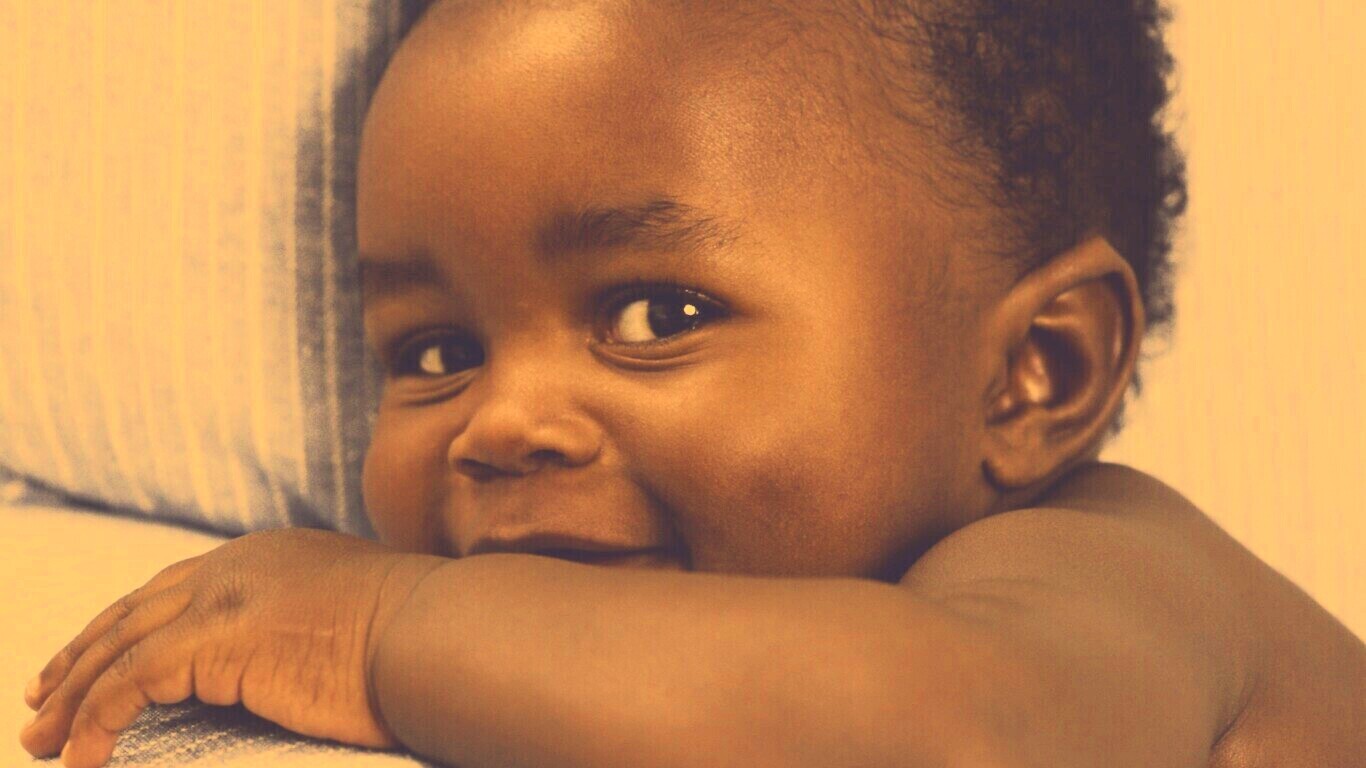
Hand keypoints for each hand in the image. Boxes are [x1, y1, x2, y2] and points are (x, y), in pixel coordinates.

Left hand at [19, 528, 444, 767]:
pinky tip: (82, 757)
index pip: (174, 587)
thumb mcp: (353, 616)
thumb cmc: (422, 638)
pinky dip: (97, 721)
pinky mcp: (219, 638)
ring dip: (74, 697)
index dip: (124, 625)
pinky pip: (131, 683)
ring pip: (120, 644)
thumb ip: (307, 624)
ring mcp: (227, 595)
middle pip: (134, 609)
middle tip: (42, 701)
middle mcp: (239, 563)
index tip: (89, 661)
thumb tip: (292, 661)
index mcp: (270, 555)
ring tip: (45, 741)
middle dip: (81, 656)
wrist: (444, 632)